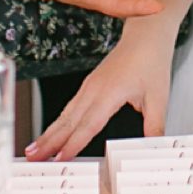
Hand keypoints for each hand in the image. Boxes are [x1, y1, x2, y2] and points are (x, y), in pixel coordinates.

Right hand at [25, 36, 172, 160]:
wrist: (146, 34)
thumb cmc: (151, 62)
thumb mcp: (160, 97)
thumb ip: (154, 126)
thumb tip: (154, 148)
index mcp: (110, 93)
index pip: (88, 124)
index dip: (73, 143)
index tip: (60, 159)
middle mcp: (94, 90)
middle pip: (68, 121)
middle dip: (49, 142)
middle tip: (32, 159)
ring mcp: (89, 87)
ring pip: (65, 115)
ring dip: (48, 133)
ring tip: (33, 150)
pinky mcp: (88, 85)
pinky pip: (70, 108)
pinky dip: (57, 123)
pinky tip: (50, 133)